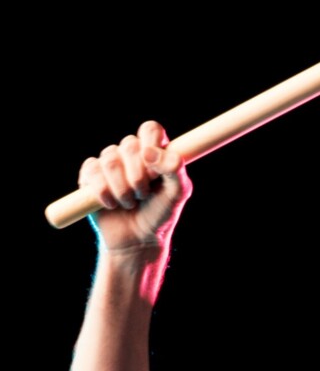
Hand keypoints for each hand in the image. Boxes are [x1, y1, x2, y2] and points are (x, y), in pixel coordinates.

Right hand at [78, 120, 190, 256]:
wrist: (137, 241)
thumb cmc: (159, 215)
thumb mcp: (177, 194)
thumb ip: (174, 170)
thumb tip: (150, 152)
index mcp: (153, 152)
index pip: (150, 129)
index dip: (151, 144)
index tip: (154, 168)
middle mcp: (130, 153)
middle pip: (129, 144)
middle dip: (138, 175)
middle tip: (144, 194)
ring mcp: (109, 163)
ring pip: (110, 160)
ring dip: (123, 189)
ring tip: (129, 203)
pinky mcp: (90, 175)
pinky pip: (93, 172)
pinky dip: (104, 192)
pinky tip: (111, 205)